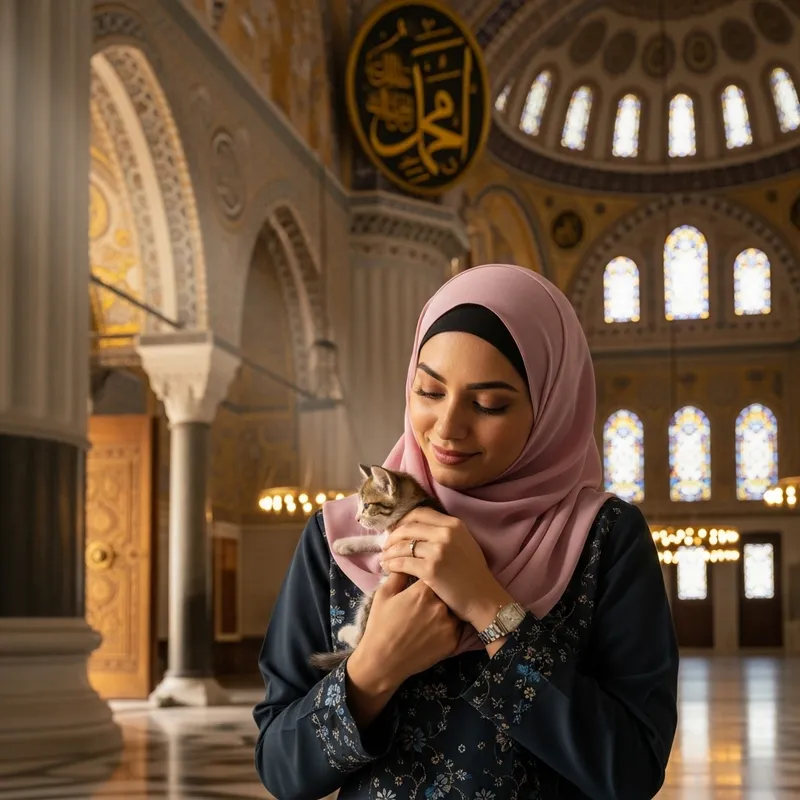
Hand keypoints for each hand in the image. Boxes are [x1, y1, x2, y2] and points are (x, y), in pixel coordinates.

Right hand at [348, 571, 461, 694]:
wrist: (383, 661)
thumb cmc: (380, 626)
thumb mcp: (383, 595)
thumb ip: (397, 574)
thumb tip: (405, 559)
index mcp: (422, 591)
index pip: (433, 574)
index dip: (428, 578)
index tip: (423, 583)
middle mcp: (439, 605)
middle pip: (445, 591)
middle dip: (438, 593)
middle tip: (426, 604)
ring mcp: (448, 624)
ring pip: (452, 608)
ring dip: (445, 609)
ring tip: (431, 618)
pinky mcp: (453, 641)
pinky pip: (456, 627)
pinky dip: (449, 626)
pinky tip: (435, 630)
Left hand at [380, 507, 512, 630]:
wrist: (483, 597)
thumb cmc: (473, 572)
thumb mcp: (464, 542)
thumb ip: (445, 532)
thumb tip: (418, 527)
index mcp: (454, 524)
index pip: (419, 513)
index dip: (403, 520)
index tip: (395, 529)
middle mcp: (445, 533)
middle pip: (408, 527)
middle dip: (393, 536)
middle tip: (386, 545)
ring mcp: (437, 551)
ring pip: (402, 545)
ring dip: (389, 551)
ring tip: (385, 558)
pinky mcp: (430, 569)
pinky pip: (402, 562)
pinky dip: (392, 564)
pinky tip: (389, 568)